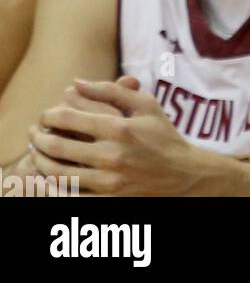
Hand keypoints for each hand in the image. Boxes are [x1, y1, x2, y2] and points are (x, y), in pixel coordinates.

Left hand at [29, 76, 199, 196]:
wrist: (181, 173)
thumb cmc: (162, 133)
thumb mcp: (144, 103)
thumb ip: (110, 90)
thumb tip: (76, 82)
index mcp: (119, 127)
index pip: (69, 118)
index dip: (49, 115)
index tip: (45, 115)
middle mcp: (111, 155)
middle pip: (58, 147)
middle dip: (39, 138)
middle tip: (34, 134)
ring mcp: (108, 181)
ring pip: (58, 174)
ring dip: (41, 162)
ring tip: (38, 153)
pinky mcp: (107, 200)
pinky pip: (70, 196)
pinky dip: (53, 187)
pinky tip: (49, 176)